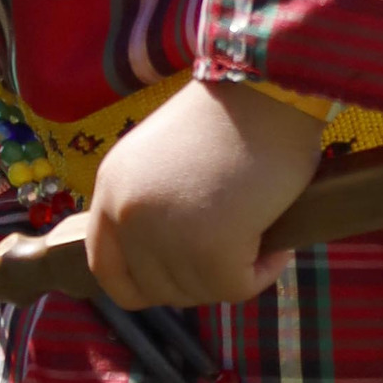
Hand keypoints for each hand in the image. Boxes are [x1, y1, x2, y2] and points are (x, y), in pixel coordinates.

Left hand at [86, 77, 329, 309]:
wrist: (266, 91)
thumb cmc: (228, 117)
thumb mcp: (162, 160)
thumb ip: (152, 205)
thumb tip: (170, 261)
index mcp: (111, 189)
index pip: (105, 267)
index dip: (138, 287)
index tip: (171, 286)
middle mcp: (127, 214)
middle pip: (156, 288)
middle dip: (199, 279)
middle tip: (237, 249)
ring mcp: (164, 235)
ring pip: (199, 291)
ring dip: (235, 272)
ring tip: (259, 230)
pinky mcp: (208, 250)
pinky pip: (237, 288)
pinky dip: (263, 272)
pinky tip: (277, 244)